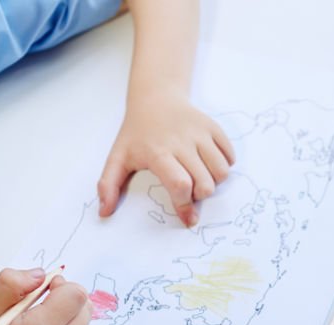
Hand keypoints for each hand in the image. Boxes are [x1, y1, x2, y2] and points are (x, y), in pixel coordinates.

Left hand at [97, 91, 234, 226]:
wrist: (155, 97)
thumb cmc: (137, 133)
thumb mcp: (118, 157)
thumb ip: (108, 185)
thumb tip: (103, 213)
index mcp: (157, 151)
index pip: (179, 184)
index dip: (185, 205)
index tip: (188, 219)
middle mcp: (181, 141)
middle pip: (204, 183)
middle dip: (200, 195)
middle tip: (189, 190)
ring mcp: (199, 133)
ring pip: (221, 171)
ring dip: (214, 182)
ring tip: (200, 177)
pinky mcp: (213, 127)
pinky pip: (229, 156)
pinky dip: (224, 165)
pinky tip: (209, 163)